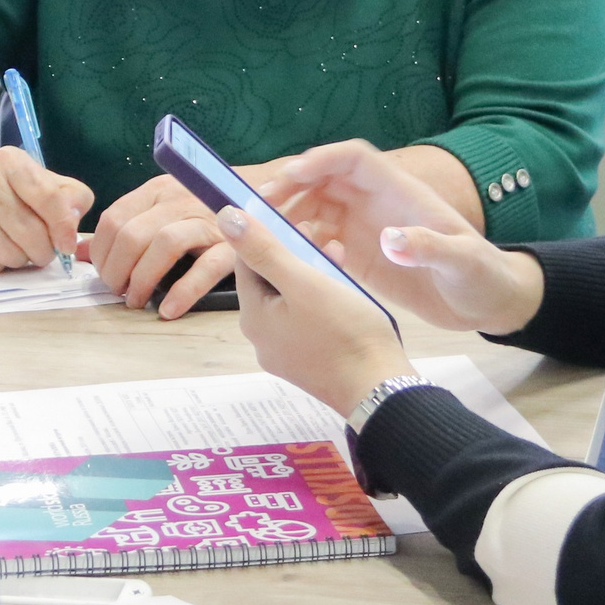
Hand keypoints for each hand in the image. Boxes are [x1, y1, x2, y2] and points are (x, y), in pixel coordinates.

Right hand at [0, 147, 94, 273]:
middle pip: (31, 232)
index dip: (63, 226)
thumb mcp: (38, 179)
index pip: (48, 197)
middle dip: (45, 250)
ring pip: (10, 254)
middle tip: (43, 250)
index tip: (67, 245)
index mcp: (10, 162)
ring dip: (22, 259)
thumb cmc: (3, 188)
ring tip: (18, 247)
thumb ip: (68, 196)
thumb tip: (72, 227)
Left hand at [89, 169, 271, 318]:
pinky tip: (168, 310)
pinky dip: (183, 291)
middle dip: (118, 270)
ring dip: (143, 279)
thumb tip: (82, 252)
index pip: (115, 218)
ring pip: (164, 245)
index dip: (102, 253)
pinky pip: (205, 268)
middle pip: (133, 233)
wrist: (266, 196)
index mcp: (159, 189)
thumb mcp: (162, 209)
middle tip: (119, 292)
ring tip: (137, 301)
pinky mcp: (234, 246)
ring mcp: (209, 220)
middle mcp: (181, 199)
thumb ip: (125, 227)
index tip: (103, 276)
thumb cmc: (206, 208)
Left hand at [219, 206, 414, 418]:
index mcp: (253, 317)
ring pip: (290, 300)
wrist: (379, 387)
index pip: (245, 263)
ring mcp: (286, 354)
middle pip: (268, 283)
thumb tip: (224, 218)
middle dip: (291, 254)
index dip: (264, 235)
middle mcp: (263, 339)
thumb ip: (263, 249)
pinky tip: (343, 289)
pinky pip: (307, 321)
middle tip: (316, 233)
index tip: (288, 217)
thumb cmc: (343, 331)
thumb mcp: (303, 281)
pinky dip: (321, 299)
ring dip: (309, 274)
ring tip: (336, 256)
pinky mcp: (310, 362)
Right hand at [263, 141, 542, 334]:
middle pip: (325, 180)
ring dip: (290, 214)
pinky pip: (322, 239)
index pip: (353, 160)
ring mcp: (368, 228)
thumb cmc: (483, 277)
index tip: (291, 174)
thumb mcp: (462, 262)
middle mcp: (379, 204)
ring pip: (317, 208)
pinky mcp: (363, 254)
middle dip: (291, 187)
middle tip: (259, 207)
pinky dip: (302, 243)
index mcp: (401, 193)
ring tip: (263, 233)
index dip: (321, 160)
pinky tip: (289, 259)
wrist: (488, 302)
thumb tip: (391, 239)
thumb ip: (428, 247)